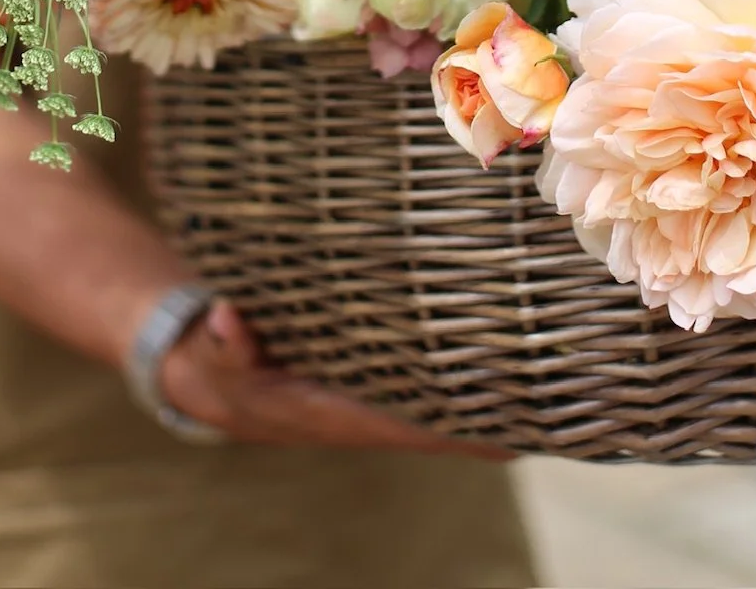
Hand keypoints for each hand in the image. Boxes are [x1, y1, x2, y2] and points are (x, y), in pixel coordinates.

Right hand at [160, 300, 509, 458]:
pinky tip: (493, 357)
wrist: (206, 367)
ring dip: (476, 396)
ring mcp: (361, 393)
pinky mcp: (361, 371)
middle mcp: (353, 408)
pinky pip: (415, 377)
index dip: (451, 431)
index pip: (398, 424)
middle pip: (432, 421)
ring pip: (429, 401)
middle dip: (485, 418)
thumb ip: (221, 343)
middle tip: (549, 402)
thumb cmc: (215, 361)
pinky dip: (452, 372)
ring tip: (540, 380)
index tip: (508, 435)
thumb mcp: (210, 354)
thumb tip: (228, 320)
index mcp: (322, 411)